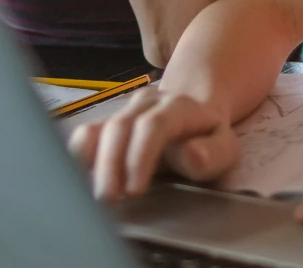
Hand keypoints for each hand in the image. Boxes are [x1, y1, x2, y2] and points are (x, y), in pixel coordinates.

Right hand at [67, 86, 241, 200]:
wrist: (194, 118)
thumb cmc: (208, 141)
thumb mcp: (225, 149)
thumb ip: (212, 154)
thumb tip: (191, 156)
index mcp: (178, 108)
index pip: (153, 125)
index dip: (140, 156)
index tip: (134, 190)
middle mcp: (146, 104)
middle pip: (120, 126)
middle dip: (111, 165)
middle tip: (108, 199)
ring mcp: (124, 112)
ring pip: (98, 129)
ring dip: (92, 163)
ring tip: (92, 193)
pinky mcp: (108, 126)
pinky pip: (86, 134)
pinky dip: (78, 155)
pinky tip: (77, 178)